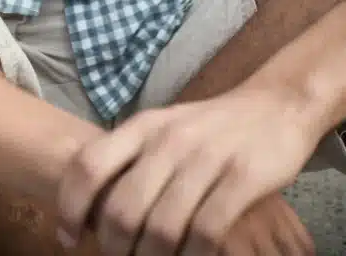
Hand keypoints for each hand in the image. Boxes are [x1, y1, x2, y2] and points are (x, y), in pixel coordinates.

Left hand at [56, 85, 320, 254]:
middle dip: (114, 248)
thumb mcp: (163, 129)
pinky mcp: (243, 178)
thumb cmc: (210, 128)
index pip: (88, 165)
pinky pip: (207, 232)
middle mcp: (169, 139)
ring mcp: (206, 158)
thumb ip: (129, 159)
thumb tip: (89, 207)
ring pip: (162, 229)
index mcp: (143, 126)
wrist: (276, 105)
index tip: (69, 238)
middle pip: (121, 209)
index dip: (70, 208)